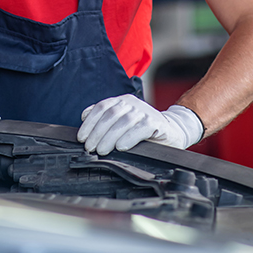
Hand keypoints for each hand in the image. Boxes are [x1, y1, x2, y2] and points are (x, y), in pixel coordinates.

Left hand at [77, 95, 202, 154]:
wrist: (170, 131)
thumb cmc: (142, 130)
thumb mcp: (122, 122)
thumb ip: (105, 119)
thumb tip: (84, 116)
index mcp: (122, 101)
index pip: (102, 107)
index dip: (90, 122)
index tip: (81, 137)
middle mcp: (132, 103)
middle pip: (111, 114)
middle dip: (97, 132)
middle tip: (90, 147)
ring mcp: (144, 112)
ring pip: (124, 121)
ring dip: (110, 137)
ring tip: (101, 150)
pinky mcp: (155, 123)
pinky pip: (140, 129)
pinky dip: (129, 138)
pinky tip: (121, 147)